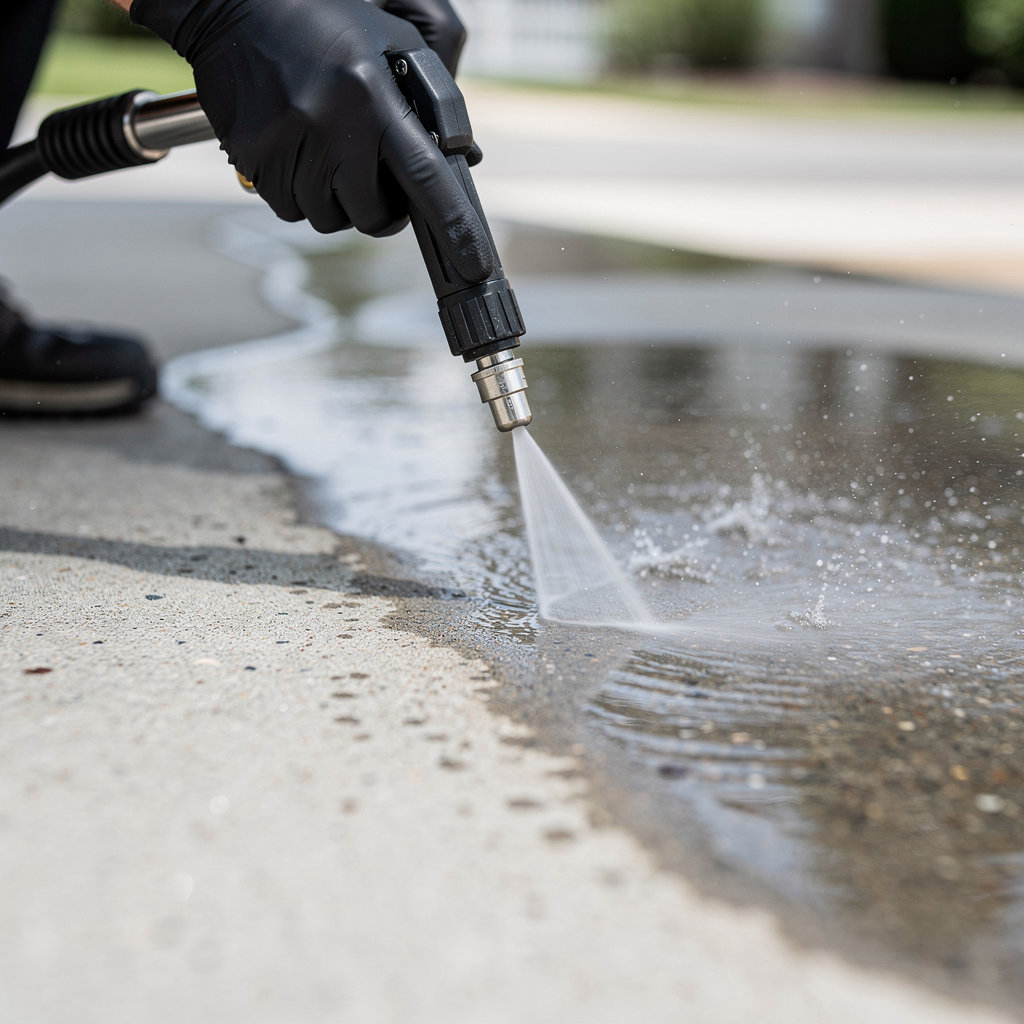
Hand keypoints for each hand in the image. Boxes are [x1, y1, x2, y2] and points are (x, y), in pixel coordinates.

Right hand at [130, 0, 490, 281]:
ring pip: (327, 218)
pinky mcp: (253, 158)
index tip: (474, 263)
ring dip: (334, 201)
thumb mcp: (387, 40)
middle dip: (379, 210)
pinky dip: (298, 194)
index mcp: (373, 95)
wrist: (231, 4)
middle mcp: (332, 125)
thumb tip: (467, 157)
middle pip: (372, 215)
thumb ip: (428, 97)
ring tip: (326, 152)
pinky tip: (296, 153)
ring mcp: (289, 144)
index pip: (425, 176)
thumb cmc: (321, 21)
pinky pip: (289, 209)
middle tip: (374, 183)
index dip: (454, 225)